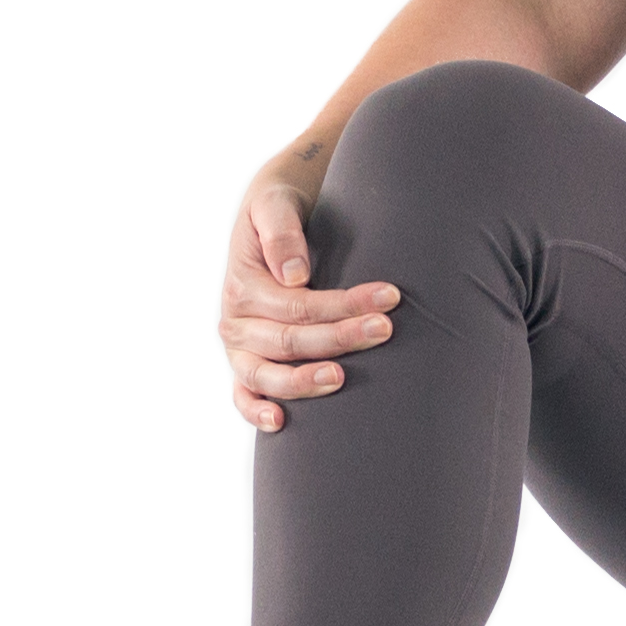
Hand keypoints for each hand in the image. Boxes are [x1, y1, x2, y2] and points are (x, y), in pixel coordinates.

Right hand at [217, 163, 402, 433]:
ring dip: (306, 381)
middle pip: (291, 341)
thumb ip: (281, 231)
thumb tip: (293, 273)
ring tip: (343, 378)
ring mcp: (240, 349)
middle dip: (340, 337)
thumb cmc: (277, 207)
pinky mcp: (246, 364)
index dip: (344, 304)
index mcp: (242, 286)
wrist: (267, 215)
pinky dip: (256, 412)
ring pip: (270, 375)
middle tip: (385, 329)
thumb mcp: (274, 202)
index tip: (389, 297)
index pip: (298, 305)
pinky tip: (281, 423)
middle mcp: (236, 322)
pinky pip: (244, 396)